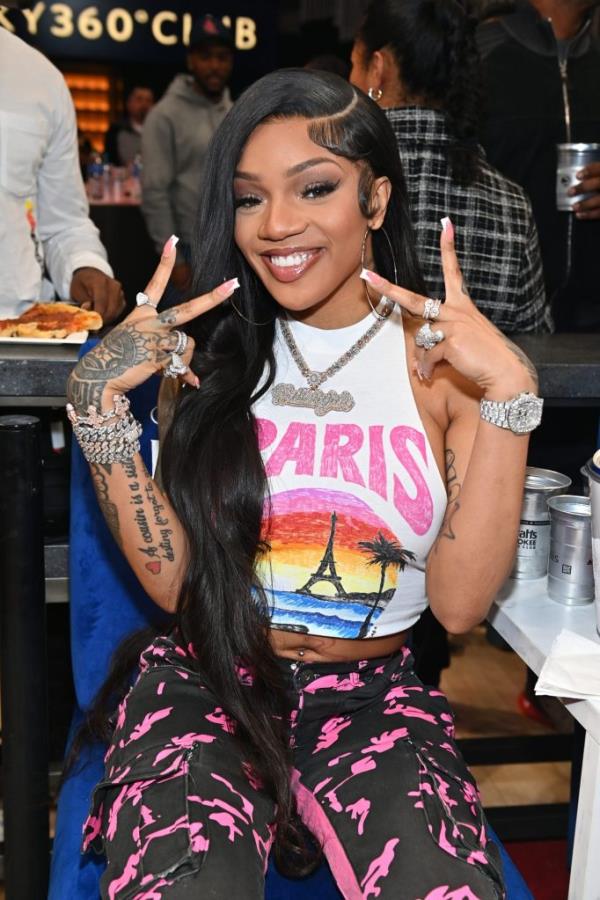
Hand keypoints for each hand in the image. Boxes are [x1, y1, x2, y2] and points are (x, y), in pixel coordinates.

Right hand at [66, 238, 238, 414]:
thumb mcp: (136, 340)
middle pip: (187, 310)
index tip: (173, 241)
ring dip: (183, 358)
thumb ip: (162, 343)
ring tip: (168, 366)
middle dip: (212, 299)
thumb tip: (183, 362)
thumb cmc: (118, 358)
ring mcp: (152, 338)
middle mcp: (148, 322)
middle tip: (232, 285)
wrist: (98, 376)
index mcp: (141, 313)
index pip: (155, 284)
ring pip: (186, 343)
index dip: (165, 263)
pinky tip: (188, 381)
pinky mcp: (155, 357)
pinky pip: (181, 363)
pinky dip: (186, 374)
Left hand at [70, 267, 125, 323]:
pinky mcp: (122, 299)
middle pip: (111, 309)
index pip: (101, 302)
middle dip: (101, 320)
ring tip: (96, 319)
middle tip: (93, 326)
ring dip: (106, 319)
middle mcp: (113, 286)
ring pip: (115, 313)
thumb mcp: (76, 291)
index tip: (92, 325)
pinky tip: (102, 316)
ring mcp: (120, 292)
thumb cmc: (82, 283)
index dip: (98, 315)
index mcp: (100, 282)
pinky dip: (110, 317)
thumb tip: (90, 312)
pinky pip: (118, 312)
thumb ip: (83, 301)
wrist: (91, 275)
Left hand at [361, 219, 537, 398]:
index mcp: (462, 305)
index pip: (453, 271)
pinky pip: (427, 356)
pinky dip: (427, 369)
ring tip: (428, 372)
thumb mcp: (465, 341)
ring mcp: (453, 325)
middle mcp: (456, 311)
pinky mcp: (452, 341)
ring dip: (422, 359)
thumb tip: (419, 356)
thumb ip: (441, 340)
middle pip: (414, 300)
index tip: (446, 225)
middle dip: (388, 289)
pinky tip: (430, 376)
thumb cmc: (486, 357)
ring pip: (420, 339)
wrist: (506, 373)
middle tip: (367, 276)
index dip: (449, 248)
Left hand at [568, 161, 599, 219]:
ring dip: (585, 204)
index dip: (590, 171)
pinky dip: (589, 214)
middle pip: (598, 184)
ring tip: (574, 207)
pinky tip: (579, 215)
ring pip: (599, 200)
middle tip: (570, 192)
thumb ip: (596, 175)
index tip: (577, 175)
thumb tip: (578, 177)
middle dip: (584, 187)